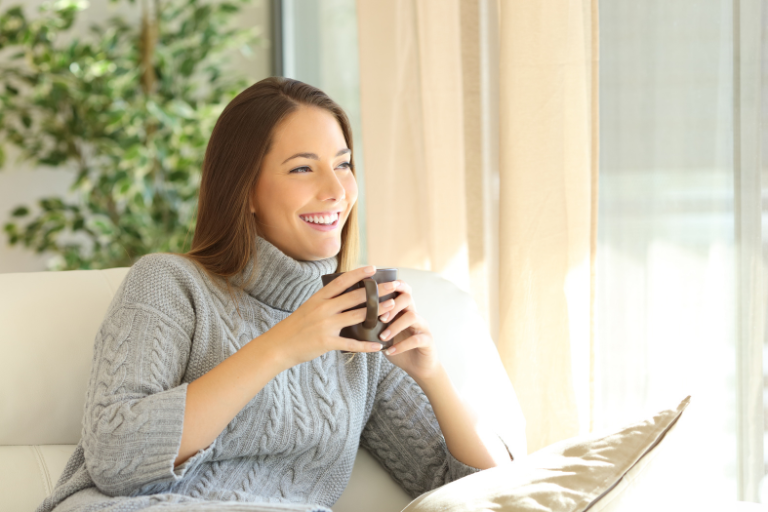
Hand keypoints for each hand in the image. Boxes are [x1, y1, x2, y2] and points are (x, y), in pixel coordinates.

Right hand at [264, 265, 399, 369]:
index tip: (373, 268)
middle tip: (393, 286)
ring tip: (392, 308)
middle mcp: (323, 309)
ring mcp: (326, 326)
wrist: (278, 346)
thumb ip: (327, 301)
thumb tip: (347, 292)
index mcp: (319, 298)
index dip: (359, 274)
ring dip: (377, 312)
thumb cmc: (297, 326)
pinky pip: (351, 344)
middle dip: (377, 291)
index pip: (342, 282)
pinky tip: (378, 346)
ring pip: (357, 316)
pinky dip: (366, 345)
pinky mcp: (327, 342)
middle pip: (355, 297)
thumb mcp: (310, 307)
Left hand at [376, 279, 440, 381]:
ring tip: (382, 337)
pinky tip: (390, 351)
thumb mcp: (386, 333)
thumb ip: (376, 323)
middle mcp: (415, 314)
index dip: (395, 285)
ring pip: (412, 316)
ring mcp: (423, 326)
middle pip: (407, 298)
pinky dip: (401, 345)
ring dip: (395, 326)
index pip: (403, 290)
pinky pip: (416, 339)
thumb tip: (352, 317)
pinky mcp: (428, 341)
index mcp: (404, 310)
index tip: (381, 287)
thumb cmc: (398, 346)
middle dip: (392, 306)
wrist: (417, 366)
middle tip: (380, 318)